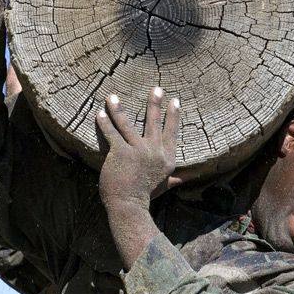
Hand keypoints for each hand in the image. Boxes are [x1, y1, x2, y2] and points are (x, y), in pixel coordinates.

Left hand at [96, 87, 179, 210]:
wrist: (129, 206)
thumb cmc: (147, 195)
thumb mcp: (166, 184)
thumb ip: (178, 177)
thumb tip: (193, 175)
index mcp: (167, 158)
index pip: (172, 132)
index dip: (173, 116)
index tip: (175, 100)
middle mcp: (155, 151)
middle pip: (154, 123)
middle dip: (154, 104)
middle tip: (157, 88)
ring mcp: (137, 150)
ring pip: (127, 124)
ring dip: (118, 108)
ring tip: (112, 96)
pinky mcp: (120, 152)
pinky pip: (112, 134)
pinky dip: (105, 122)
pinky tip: (100, 113)